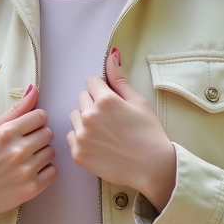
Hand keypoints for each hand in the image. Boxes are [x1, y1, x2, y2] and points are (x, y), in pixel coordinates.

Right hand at [0, 85, 56, 223]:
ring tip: (25, 159)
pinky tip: (30, 171)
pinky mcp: (32, 188)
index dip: (35, 121)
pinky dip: (45, 171)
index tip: (26, 129)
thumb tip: (35, 89)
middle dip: (38, 137)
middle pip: (48, 133)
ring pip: (51, 151)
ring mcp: (25, 171)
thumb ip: (16, 110)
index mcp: (7, 133)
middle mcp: (18, 151)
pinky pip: (53, 171)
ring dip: (41, 154)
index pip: (40, 116)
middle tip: (24, 145)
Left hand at [68, 48, 176, 211]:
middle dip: (93, 104)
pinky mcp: (78, 153)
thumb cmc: (149, 134)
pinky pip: (71, 136)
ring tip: (105, 132)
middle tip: (111, 119)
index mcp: (105, 100)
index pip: (91, 82)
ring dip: (85, 120)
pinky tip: (99, 145)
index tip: (113, 103)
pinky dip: (82, 139)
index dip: (103, 90)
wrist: (152, 168)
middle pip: (82, 98)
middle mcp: (89, 116)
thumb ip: (120, 78)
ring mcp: (82, 136)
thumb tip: (112, 55)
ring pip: (75, 116)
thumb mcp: (138, 102)